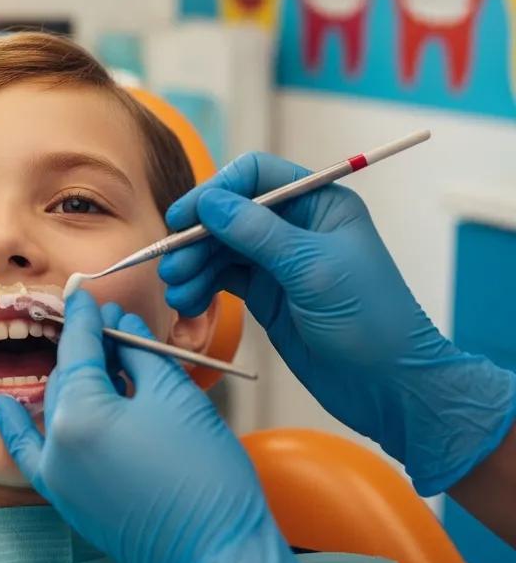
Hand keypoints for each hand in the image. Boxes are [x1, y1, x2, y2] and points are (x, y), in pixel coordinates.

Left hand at [0, 290, 348, 562]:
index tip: (85, 293)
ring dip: (73, 381)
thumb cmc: (205, 477)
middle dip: (88, 348)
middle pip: (68, 376)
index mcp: (80, 413)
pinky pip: (30, 454)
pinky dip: (16, 428)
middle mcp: (56, 444)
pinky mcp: (68, 500)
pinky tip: (1, 405)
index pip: (78, 347)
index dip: (86, 316)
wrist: (217, 558)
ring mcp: (58, 476)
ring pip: (57, 408)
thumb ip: (139, 354)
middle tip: (115, 328)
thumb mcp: (175, 397)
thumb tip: (120, 326)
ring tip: (97, 360)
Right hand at [159, 152, 515, 494]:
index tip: (184, 217)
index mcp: (319, 203)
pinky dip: (200, 287)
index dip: (216, 191)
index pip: (255, 176)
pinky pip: (221, 277)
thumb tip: (209, 202)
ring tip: (177, 293)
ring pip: (219, 247)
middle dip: (196, 237)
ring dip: (193, 266)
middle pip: (229, 212)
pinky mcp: (266, 292)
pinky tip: (187, 304)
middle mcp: (295, 225)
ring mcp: (278, 260)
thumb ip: (257, 232)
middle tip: (172, 266)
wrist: (389, 387)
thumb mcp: (312, 270)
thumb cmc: (370, 321)